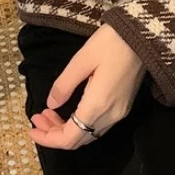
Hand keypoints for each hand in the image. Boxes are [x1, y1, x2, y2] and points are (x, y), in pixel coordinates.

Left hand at [28, 24, 144, 149]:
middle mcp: (110, 115)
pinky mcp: (124, 106)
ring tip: (49, 112)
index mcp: (97, 105)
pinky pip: (98, 126)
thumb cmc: (111, 42)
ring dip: (66, 129)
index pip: (69, 138)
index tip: (31, 128)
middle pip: (78, 139)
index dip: (47, 139)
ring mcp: (120, 112)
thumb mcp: (81, 59)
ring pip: (88, 134)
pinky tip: (69, 110)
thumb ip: (64, 85)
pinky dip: (80, 124)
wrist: (143, 35)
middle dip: (54, 133)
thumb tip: (51, 104)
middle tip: (37, 117)